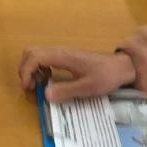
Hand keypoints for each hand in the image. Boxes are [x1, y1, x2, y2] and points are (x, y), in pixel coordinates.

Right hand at [18, 46, 136, 101]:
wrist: (121, 67)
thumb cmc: (105, 76)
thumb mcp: (87, 87)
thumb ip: (66, 91)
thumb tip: (45, 94)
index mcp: (62, 56)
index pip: (34, 57)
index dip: (26, 71)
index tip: (28, 88)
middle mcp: (59, 51)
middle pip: (31, 52)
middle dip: (25, 69)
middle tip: (31, 87)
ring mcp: (62, 52)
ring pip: (37, 54)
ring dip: (32, 69)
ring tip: (40, 85)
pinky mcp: (66, 57)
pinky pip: (45, 57)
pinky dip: (40, 68)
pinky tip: (49, 79)